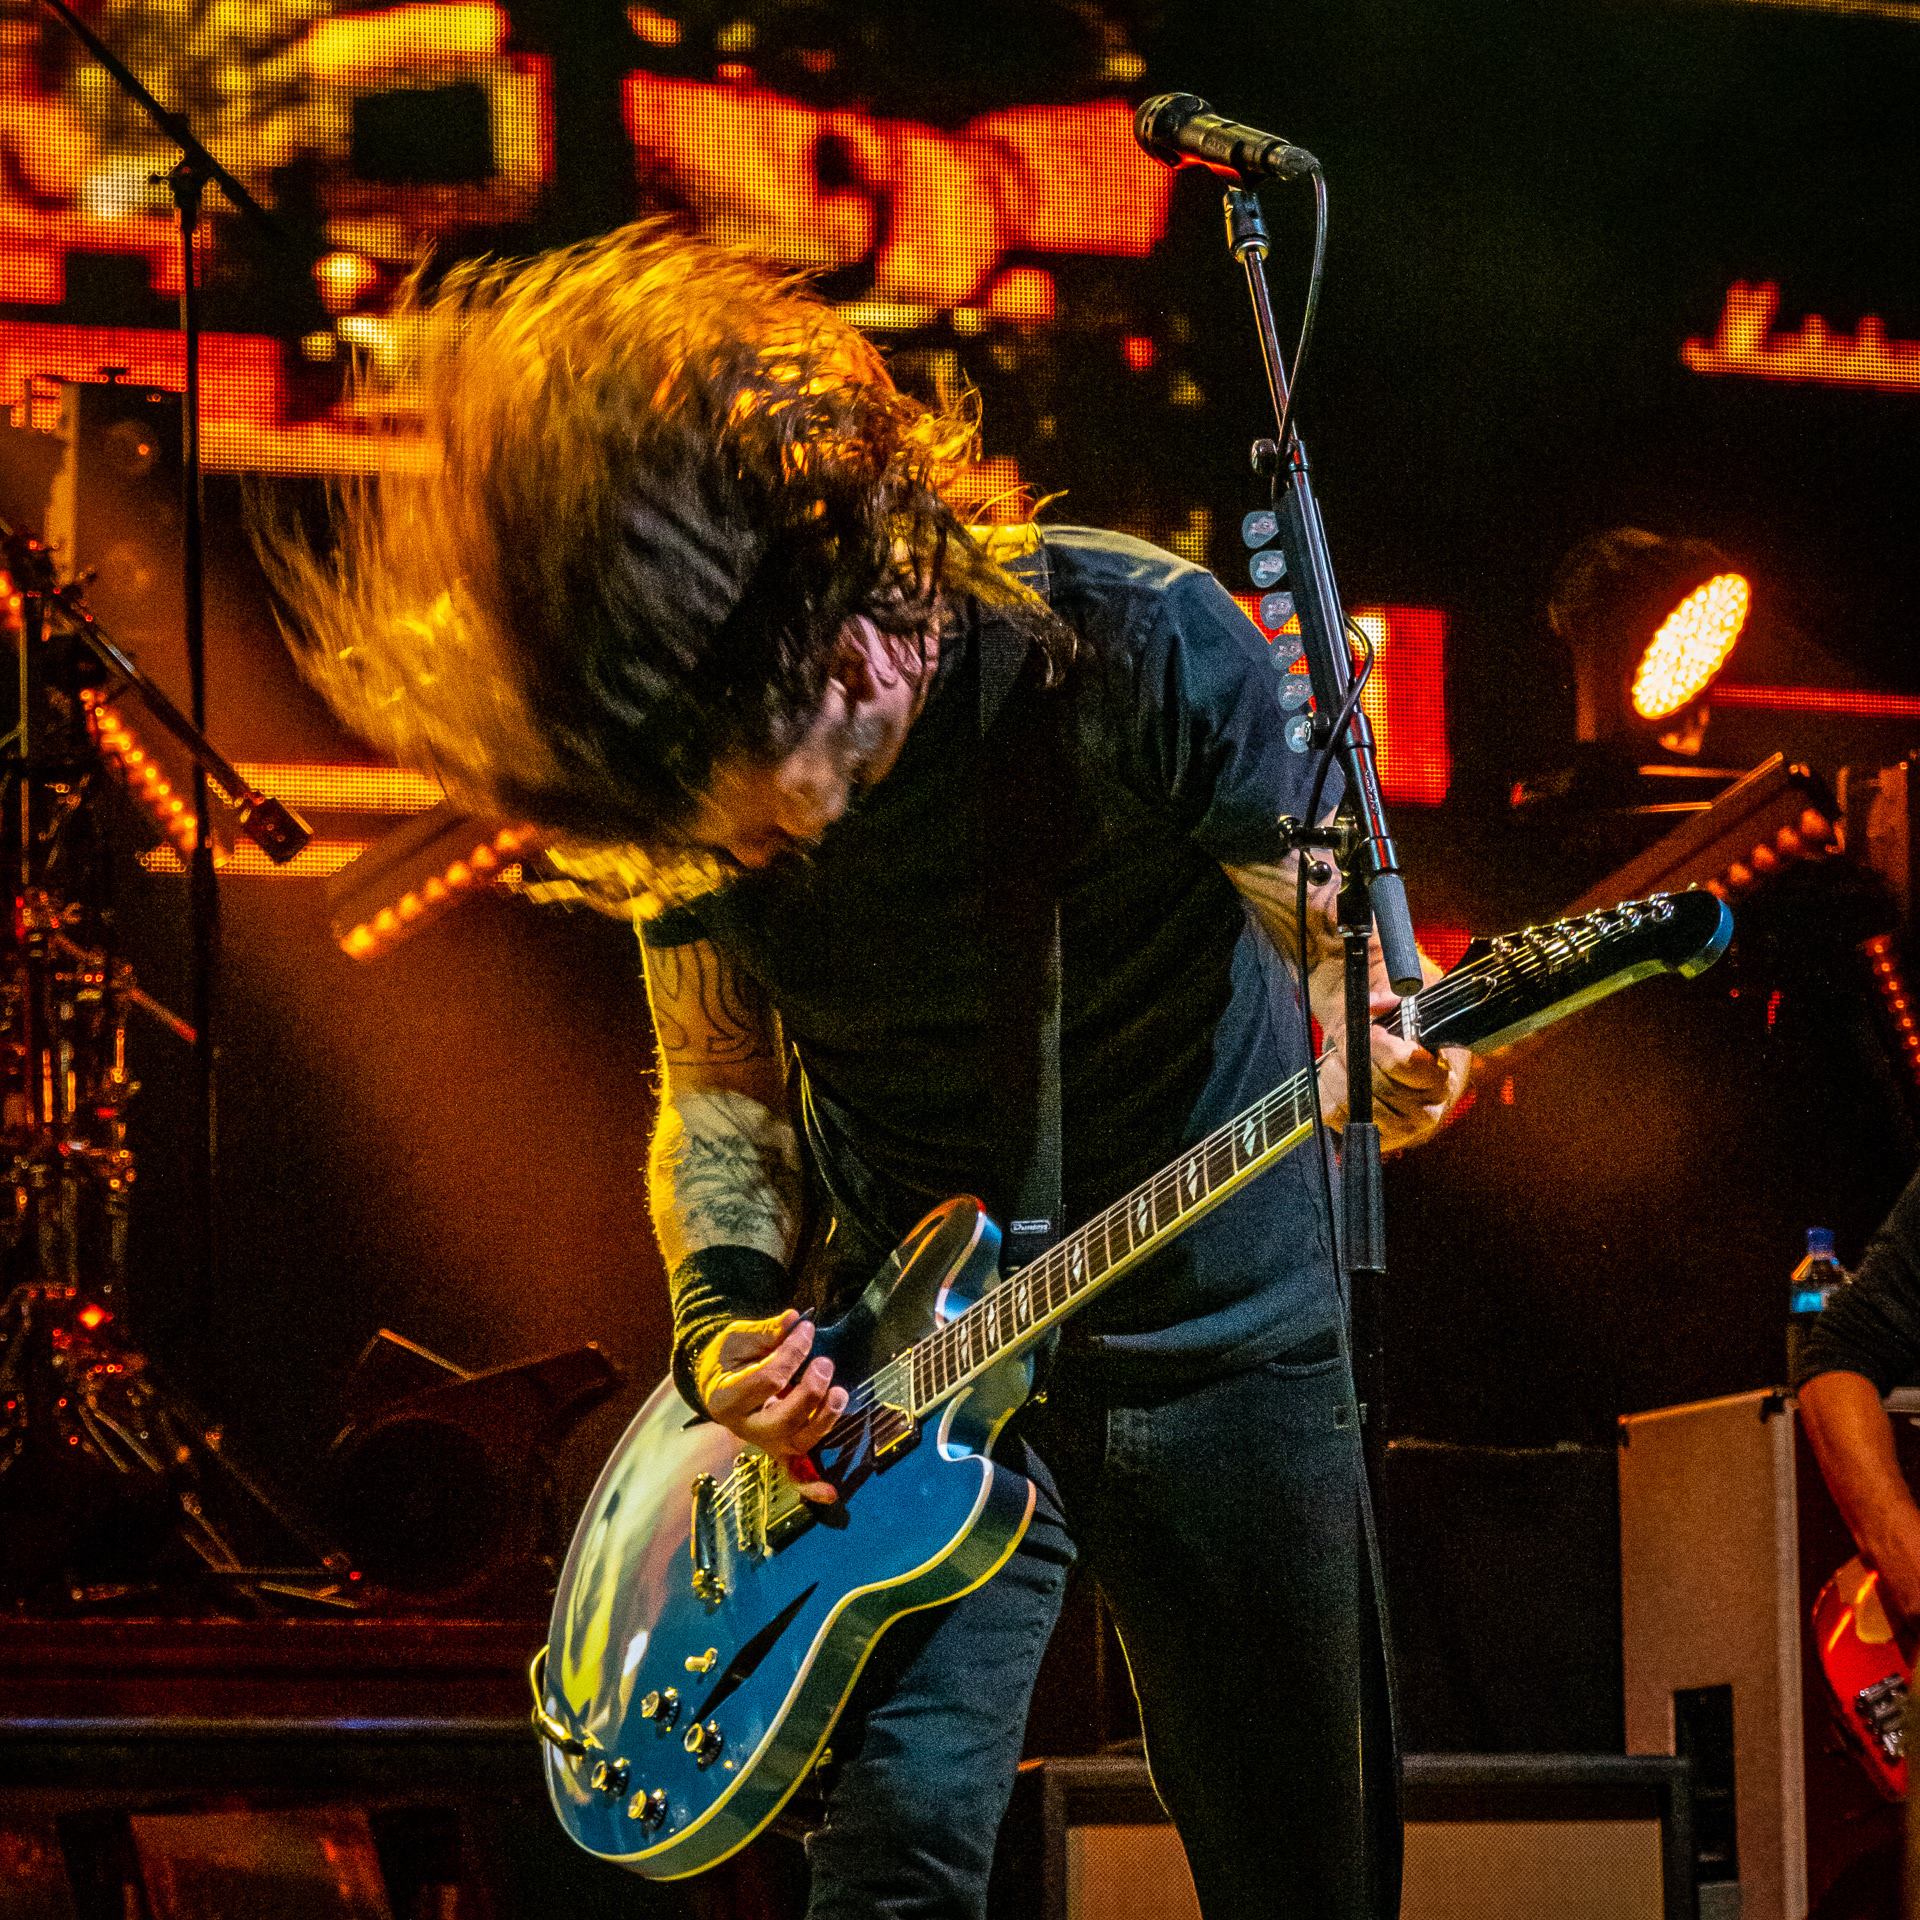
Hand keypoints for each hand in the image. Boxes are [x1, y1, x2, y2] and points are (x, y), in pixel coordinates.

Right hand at [692, 1310, 848, 1503]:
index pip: (768, 1380)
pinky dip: (811, 1486)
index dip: (793, 1354)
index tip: (807, 1329)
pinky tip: (831, 1494)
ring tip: (840, 1391)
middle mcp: (745, 1428)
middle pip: (783, 1421)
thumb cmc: (728, 1359)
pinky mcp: (779, 1450)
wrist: (715, 1381)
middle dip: (810, 1393)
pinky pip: (794, 1475)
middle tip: (824, 1363)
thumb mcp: (737, 1339)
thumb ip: (765, 1332)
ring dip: (825, 1420)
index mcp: (727, 1398)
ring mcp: (765, 1443)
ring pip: (799, 1444)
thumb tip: (794, 1320)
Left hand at [1317, 985, 1469, 1152]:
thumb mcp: (1406, 1012)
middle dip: (1352, 1052)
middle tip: (1349, 1038)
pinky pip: (1334, 1114)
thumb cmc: (1406, 1038)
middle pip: (1370, 1080)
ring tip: (1342, 1057)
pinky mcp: (1371, 1138)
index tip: (1371, 1029)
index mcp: (1441, 1079)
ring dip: (1336, 1070)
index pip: (1401, 1061)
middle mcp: (1426, 1111)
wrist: (1403, 1068)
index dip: (1377, 1042)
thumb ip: (1392, 1001)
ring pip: (1349, 1098)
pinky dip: (1327, 1092)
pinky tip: (1338, 1078)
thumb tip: (1375, 1003)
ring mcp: (1399, 1130)